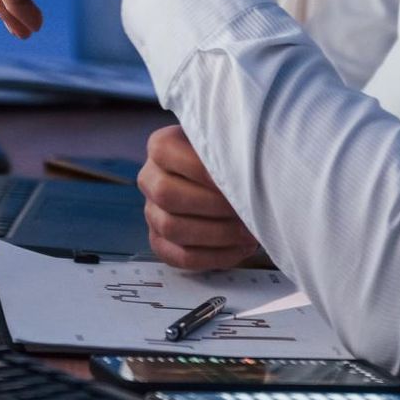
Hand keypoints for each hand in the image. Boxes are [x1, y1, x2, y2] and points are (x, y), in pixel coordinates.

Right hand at [138, 125, 257, 269]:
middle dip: (213, 205)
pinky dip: (215, 256)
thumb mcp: (228, 142)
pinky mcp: (160, 241)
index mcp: (161, 147)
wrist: (225, 182)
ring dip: (218, 234)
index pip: (167, 152)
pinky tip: (240, 249)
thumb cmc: (230, 160)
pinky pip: (181, 256)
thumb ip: (229, 147)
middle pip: (167, 195)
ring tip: (249, 232)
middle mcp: (150, 178)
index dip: (201, 168)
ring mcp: (152, 212)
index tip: (235, 179)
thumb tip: (242, 167)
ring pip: (173, 228)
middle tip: (247, 210)